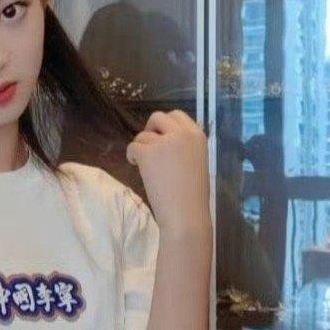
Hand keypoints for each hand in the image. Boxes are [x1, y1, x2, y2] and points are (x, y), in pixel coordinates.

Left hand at [125, 109, 210, 236]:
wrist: (186, 214)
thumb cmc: (194, 195)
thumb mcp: (197, 161)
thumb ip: (184, 146)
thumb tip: (166, 139)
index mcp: (197, 135)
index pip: (177, 115)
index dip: (166, 125)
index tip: (161, 137)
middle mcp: (181, 133)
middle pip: (158, 117)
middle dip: (150, 129)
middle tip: (149, 146)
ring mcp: (164, 142)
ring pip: (143, 135)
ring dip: (141, 148)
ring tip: (147, 167)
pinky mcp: (148, 153)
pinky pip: (133, 147)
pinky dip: (132, 156)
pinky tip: (137, 167)